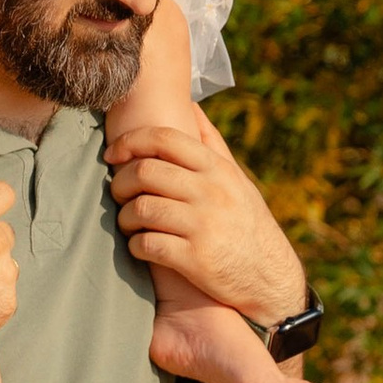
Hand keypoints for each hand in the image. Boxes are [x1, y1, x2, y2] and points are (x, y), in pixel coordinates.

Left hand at [108, 108, 306, 322]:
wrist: (270, 277)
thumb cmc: (246, 223)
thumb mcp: (237, 180)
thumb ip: (211, 144)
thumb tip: (190, 106)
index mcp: (217, 169)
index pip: (165, 139)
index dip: (130, 141)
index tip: (112, 154)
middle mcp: (211, 193)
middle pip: (145, 171)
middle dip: (120, 182)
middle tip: (119, 195)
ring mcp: (203, 226)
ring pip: (141, 208)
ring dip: (124, 217)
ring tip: (129, 224)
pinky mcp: (195, 259)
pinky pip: (148, 245)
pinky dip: (135, 246)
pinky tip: (141, 247)